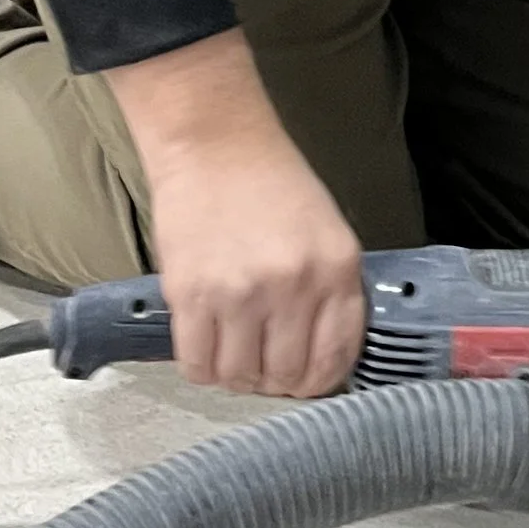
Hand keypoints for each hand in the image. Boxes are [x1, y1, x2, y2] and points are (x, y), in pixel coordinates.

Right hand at [105, 31, 366, 395]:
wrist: (216, 145)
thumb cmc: (272, 184)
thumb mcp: (328, 234)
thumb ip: (332, 294)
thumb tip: (320, 358)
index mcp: (336, 270)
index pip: (335, 359)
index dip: (319, 382)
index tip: (306, 381)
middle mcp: (293, 287)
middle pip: (287, 375)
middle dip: (276, 381)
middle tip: (265, 367)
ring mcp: (240, 293)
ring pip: (241, 376)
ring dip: (238, 377)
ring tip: (234, 355)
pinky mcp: (192, 294)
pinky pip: (198, 364)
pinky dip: (203, 369)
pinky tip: (207, 351)